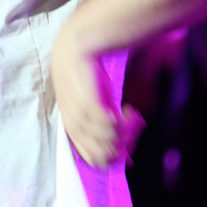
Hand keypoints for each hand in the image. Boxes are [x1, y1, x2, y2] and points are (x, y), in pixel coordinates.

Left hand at [51, 25, 143, 168]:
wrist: (75, 46)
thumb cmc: (87, 75)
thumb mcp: (96, 105)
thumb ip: (107, 129)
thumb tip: (126, 159)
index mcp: (72, 128)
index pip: (93, 160)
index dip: (115, 158)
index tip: (128, 145)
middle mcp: (74, 125)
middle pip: (104, 156)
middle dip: (124, 147)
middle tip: (134, 130)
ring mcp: (79, 116)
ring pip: (110, 143)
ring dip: (129, 133)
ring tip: (134, 117)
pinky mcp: (88, 105)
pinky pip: (112, 127)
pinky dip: (127, 123)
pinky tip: (131, 110)